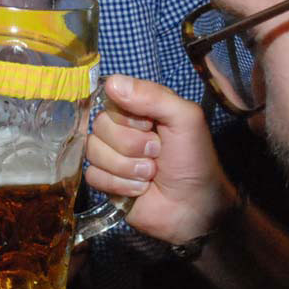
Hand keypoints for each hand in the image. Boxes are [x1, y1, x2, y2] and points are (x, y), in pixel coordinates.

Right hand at [85, 75, 237, 244]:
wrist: (194, 207)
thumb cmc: (194, 159)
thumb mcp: (185, 119)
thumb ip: (153, 96)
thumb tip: (111, 82)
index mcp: (139, 107)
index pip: (111, 98)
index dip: (128, 116)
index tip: (151, 126)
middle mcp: (122, 128)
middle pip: (99, 125)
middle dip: (131, 145)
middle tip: (156, 153)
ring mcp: (111, 154)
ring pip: (93, 151)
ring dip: (128, 167)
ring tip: (151, 174)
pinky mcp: (105, 181)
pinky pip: (93, 175)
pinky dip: (120, 185)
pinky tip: (140, 189)